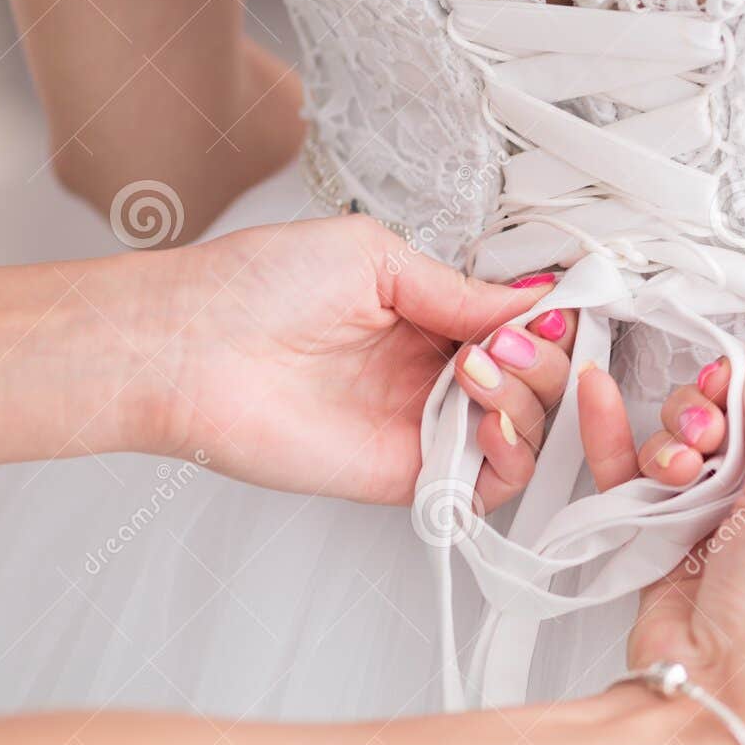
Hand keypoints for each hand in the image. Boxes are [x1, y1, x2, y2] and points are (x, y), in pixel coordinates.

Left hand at [147, 215, 565, 504]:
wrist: (188, 348)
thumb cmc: (255, 287)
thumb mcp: (374, 258)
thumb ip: (460, 290)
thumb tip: (533, 303)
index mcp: (426, 316)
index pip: (519, 328)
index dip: (549, 324)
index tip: (556, 313)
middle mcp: (431, 373)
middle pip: (535, 382)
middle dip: (542, 362)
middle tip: (507, 346)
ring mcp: (421, 426)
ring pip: (523, 433)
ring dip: (527, 403)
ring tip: (481, 375)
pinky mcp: (407, 477)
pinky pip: (486, 486)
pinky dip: (509, 459)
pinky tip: (486, 425)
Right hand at [578, 310, 744, 744]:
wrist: (724, 704)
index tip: (731, 374)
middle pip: (737, 423)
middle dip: (709, 416)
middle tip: (705, 435)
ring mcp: (727, 529)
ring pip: (687, 447)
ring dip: (671, 442)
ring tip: (675, 469)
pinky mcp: (672, 545)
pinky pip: (642, 479)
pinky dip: (619, 442)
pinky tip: (598, 401)